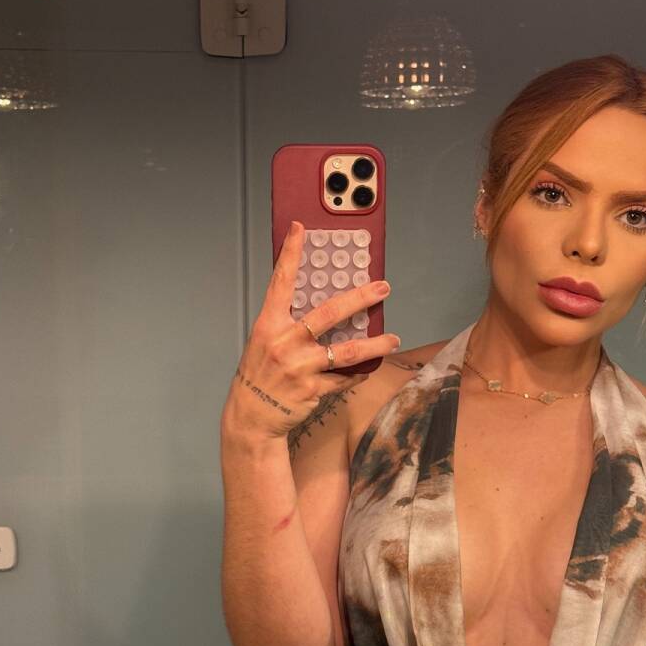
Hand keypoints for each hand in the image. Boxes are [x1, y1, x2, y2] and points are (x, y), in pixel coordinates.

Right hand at [224, 221, 398, 440]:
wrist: (252, 415)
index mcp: (269, 324)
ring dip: (374, 344)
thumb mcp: (265, 341)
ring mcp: (300, 367)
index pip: (281, 282)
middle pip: (329, 313)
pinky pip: (344, 378)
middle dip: (360, 298)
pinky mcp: (313, 389)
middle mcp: (285, 342)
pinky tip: (368, 367)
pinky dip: (358, 373)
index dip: (291, 254)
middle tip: (383, 288)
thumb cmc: (260, 374)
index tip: (302, 229)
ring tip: (393, 339)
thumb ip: (288, 322)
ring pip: (346, 351)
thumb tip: (320, 303)